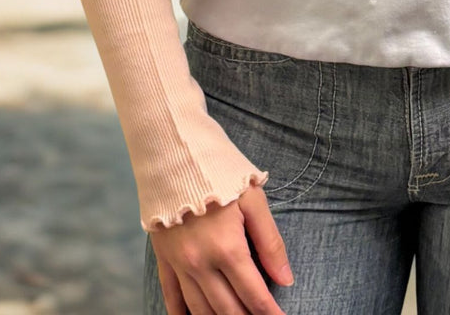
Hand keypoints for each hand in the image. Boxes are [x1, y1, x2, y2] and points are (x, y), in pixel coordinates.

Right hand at [150, 183, 294, 313]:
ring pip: (200, 310)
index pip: (254, 295)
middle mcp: (201, 263)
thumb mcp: (253, 199)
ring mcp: (179, 263)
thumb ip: (270, 242)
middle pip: (228, 309)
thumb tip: (286, 279)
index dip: (270, 314)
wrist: (173, 151)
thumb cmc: (218, 170)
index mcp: (227, 248)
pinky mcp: (163, 257)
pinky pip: (171, 297)